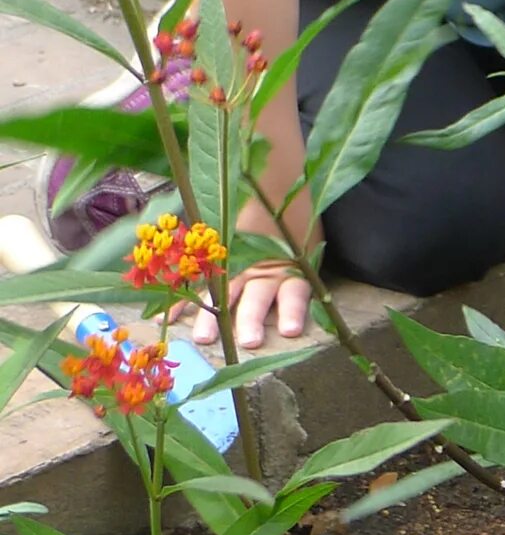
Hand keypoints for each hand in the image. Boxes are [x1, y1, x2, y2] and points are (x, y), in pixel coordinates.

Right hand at [184, 199, 309, 349]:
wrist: (273, 193)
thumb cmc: (296, 230)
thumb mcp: (307, 250)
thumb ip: (303, 275)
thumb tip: (304, 311)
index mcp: (291, 270)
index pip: (294, 294)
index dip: (293, 311)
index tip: (290, 331)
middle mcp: (263, 271)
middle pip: (257, 298)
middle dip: (252, 320)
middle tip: (248, 342)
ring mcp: (236, 267)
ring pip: (224, 294)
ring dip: (213, 317)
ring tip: (204, 338)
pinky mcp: (216, 261)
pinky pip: (197, 282)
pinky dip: (182, 299)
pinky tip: (167, 318)